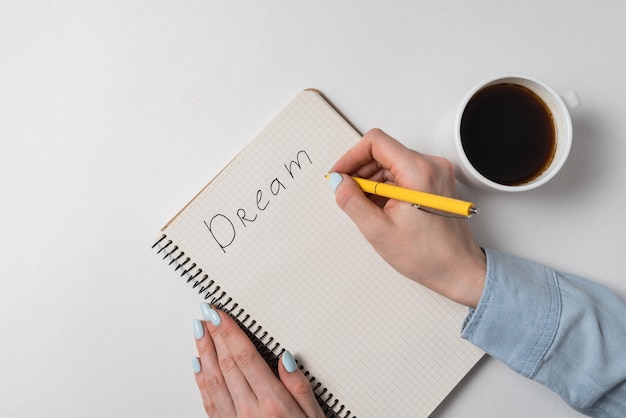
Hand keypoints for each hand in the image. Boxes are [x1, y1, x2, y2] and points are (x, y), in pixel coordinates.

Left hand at [192, 303, 324, 417]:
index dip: (229, 333)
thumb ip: (300, 387)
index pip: (245, 357)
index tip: (220, 314)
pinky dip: (201, 380)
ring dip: (203, 353)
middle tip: (206, 314)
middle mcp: (250, 411)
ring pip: (213, 380)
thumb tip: (285, 358)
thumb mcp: (315, 417)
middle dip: (215, 336)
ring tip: (198, 332)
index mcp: (273, 402)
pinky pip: (209, 402)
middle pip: (226, 364)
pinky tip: (198, 366)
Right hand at [329, 128, 485, 307]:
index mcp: (419, 172)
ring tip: (366, 207)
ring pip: (391, 163)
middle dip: (360, 171)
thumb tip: (338, 181)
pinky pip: (403, 174)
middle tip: (348, 195)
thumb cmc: (428, 256)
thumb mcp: (378, 230)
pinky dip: (386, 187)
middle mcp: (431, 166)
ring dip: (372, 181)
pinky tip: (381, 208)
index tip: (340, 175)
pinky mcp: (435, 182)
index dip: (351, 157)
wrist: (458, 271)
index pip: (376, 142)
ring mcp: (436, 173)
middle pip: (383, 151)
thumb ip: (352, 201)